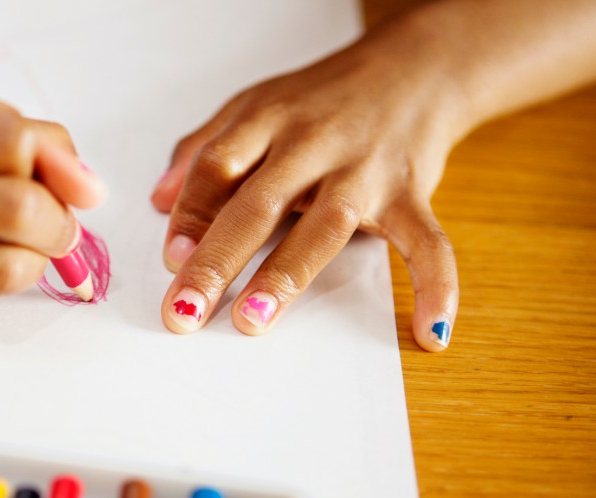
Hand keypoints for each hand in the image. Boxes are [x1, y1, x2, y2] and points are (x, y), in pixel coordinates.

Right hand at [0, 84, 105, 308]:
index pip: (11, 144)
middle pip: (14, 211)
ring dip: (34, 261)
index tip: (74, 184)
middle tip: (58, 223)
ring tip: (23, 244)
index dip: (60, 169)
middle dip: (58, 223)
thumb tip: (88, 189)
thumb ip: (25, 138)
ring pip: (0, 270)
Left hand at [150, 23, 463, 350]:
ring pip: (321, 226)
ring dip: (285, 275)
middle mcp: (313, 143)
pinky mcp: (410, 193)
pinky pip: (427, 243)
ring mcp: (363, 170)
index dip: (190, 214)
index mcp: (268, 119)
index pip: (217, 167)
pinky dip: (436, 286)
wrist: (415, 68)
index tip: (169, 259)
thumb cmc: (323, 98)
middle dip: (217, 259)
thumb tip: (159, 202)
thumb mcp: (254, 106)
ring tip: (252, 319)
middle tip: (185, 308)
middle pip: (256, 203)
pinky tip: (429, 332)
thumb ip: (205, 149)